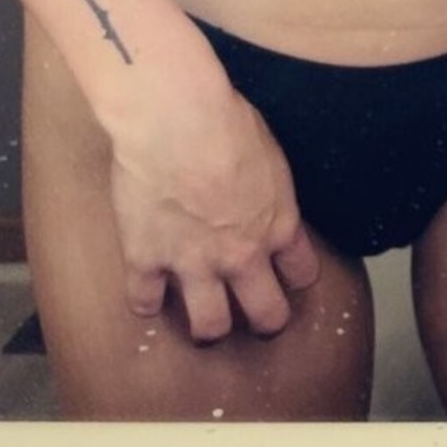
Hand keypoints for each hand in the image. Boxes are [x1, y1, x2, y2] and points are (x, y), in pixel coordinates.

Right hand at [108, 81, 319, 341]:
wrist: (175, 118)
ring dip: (210, 327)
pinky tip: (148, 293)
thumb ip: (268, 190)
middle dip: (266, 322)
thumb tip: (262, 196)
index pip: (302, 271)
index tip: (290, 274)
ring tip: (205, 321)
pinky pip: (144, 302)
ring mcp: (193, 263)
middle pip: (266, 314)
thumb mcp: (270, 155)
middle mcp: (241, 255)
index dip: (297, 276)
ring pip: (209, 326)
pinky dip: (146, 301)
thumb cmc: (227, 119)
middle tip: (257, 317)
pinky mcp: (147, 259)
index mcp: (277, 224)